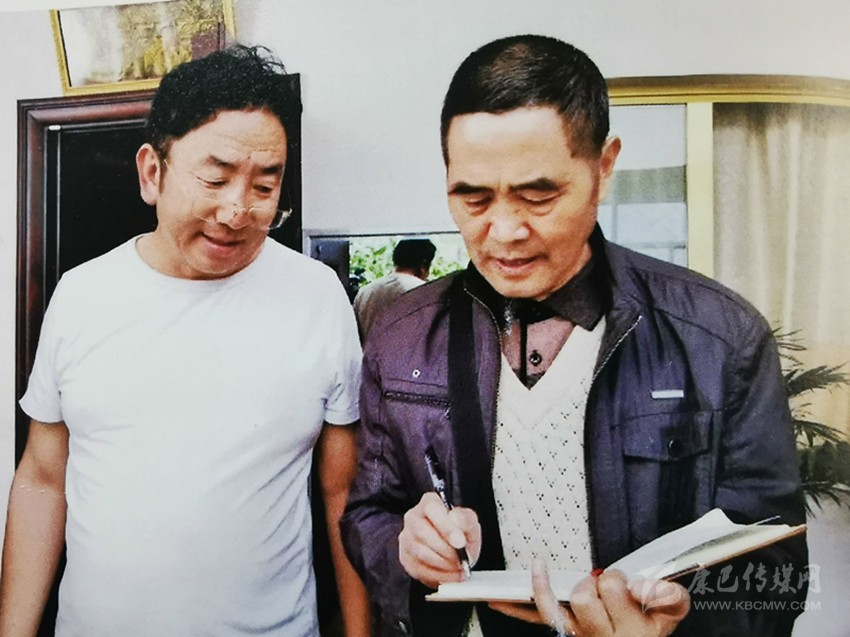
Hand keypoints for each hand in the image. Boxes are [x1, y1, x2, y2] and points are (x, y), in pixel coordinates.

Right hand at [398, 492, 480, 588]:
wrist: (454, 549)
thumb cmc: (459, 533)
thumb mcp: (469, 522)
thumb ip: (465, 518)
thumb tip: (455, 519)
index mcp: (429, 503)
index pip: (431, 509)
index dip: (446, 527)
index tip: (460, 542)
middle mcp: (413, 518)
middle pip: (422, 533)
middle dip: (445, 550)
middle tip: (461, 559)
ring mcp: (406, 538)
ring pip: (420, 553)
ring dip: (443, 564)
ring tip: (458, 567)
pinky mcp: (405, 558)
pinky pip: (419, 570)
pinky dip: (438, 576)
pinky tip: (450, 575)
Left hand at [490, 559, 688, 636]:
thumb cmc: (652, 622)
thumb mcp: (672, 611)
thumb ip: (670, 596)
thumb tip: (649, 587)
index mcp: (632, 631)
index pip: (614, 591)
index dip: (616, 580)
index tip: (625, 582)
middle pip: (583, 598)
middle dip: (591, 584)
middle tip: (604, 584)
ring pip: (555, 611)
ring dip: (546, 587)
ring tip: (540, 567)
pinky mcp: (564, 632)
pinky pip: (536, 620)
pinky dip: (516, 609)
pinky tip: (496, 599)